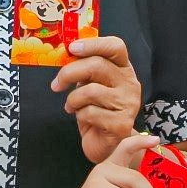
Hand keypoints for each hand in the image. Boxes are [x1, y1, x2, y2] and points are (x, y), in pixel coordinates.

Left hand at [51, 36, 143, 162]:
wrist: (107, 144)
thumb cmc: (96, 109)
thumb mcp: (91, 84)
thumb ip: (84, 69)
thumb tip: (66, 53)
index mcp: (123, 68)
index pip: (116, 46)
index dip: (93, 44)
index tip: (71, 48)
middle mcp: (130, 83)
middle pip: (98, 66)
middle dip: (69, 73)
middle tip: (56, 84)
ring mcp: (128, 104)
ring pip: (90, 91)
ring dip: (73, 100)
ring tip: (72, 107)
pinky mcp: (121, 124)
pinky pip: (90, 113)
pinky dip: (80, 115)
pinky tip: (84, 120)